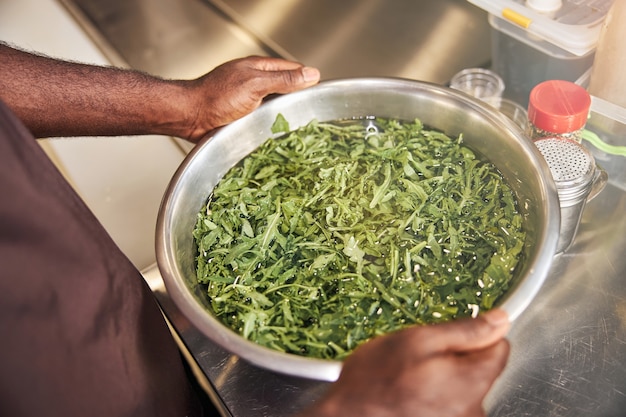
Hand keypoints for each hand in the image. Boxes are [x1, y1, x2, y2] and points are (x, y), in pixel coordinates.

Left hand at [181, 56, 319, 141]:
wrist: (190, 118)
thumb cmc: (217, 98)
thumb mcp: (255, 84)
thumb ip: (283, 80)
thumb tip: (312, 74)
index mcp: (259, 69)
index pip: (293, 70)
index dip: (308, 79)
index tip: (322, 93)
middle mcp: (256, 84)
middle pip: (286, 90)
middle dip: (298, 101)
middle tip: (314, 116)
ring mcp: (250, 102)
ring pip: (276, 109)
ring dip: (286, 118)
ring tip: (301, 130)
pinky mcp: (244, 119)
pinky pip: (265, 122)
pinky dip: (274, 128)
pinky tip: (281, 138)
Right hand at [298, 309, 509, 416]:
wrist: (348, 416)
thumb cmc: (376, 379)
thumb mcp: (418, 340)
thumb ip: (465, 331)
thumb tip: (500, 320)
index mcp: (472, 382)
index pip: (501, 348)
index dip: (478, 333)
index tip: (452, 332)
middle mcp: (474, 410)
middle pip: (481, 370)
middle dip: (456, 357)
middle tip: (421, 355)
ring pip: (464, 387)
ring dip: (444, 377)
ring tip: (411, 376)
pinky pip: (450, 403)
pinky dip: (435, 395)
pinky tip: (411, 392)